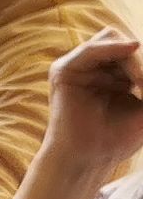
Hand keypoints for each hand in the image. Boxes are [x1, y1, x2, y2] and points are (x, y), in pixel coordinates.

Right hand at [44, 29, 142, 169]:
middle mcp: (97, 66)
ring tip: (142, 84)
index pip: (137, 52)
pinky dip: (112, 49)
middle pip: (126, 43)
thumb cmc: (117, 137)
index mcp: (116, 73)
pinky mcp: (64, 70)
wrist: (90, 159)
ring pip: (112, 39)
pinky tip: (133, 49)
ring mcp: (80, 66)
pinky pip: (90, 50)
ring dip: (134, 59)